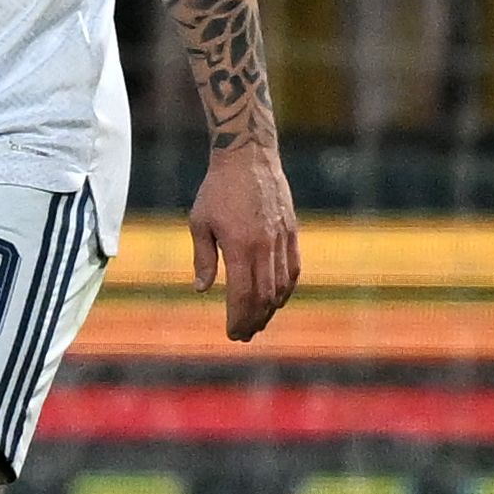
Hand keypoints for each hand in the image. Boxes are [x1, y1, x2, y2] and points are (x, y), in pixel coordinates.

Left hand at [186, 142, 299, 341]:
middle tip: (243, 336)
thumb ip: (203, 258)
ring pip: (281, 286)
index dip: (238, 318)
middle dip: (254, 320)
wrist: (249, 158)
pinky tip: (277, 300)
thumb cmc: (217, 190)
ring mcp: (282, 240)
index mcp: (240, 247)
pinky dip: (286, 289)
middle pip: (264, 296)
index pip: (242, 294)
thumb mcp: (199, 223)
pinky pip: (293, 269)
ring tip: (258, 323)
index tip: (232, 333)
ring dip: (270, 309)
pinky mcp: (292, 232)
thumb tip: (202, 289)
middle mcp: (265, 247)